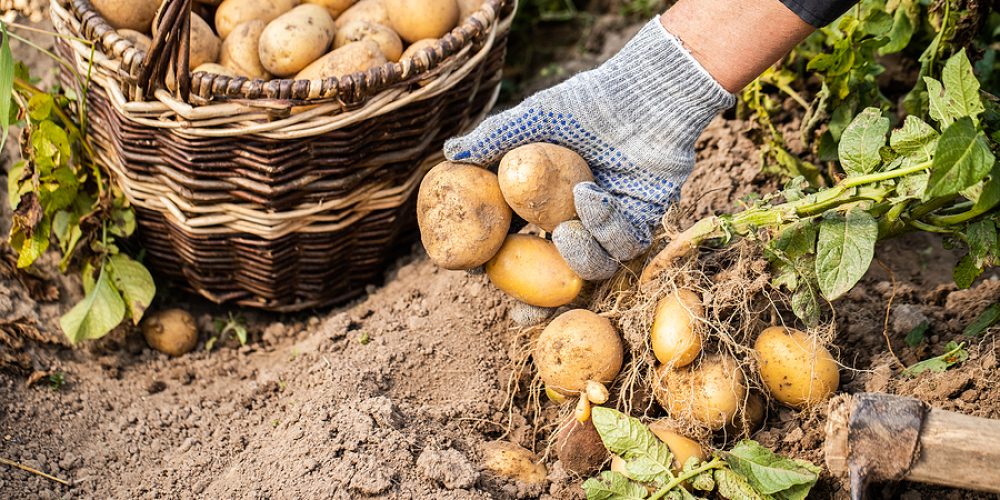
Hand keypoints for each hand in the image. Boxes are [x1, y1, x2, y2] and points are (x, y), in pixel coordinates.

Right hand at [445, 18, 733, 279]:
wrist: (643, 91)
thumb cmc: (587, 102)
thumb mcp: (535, 119)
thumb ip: (495, 138)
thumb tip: (451, 155)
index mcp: (545, 201)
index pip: (515, 243)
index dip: (497, 264)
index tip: (478, 271)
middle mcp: (576, 218)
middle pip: (555, 273)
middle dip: (539, 301)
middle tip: (523, 311)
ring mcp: (609, 223)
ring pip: (593, 266)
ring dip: (578, 257)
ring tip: (563, 231)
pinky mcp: (643, 219)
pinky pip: (624, 245)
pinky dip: (605, 228)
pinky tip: (591, 195)